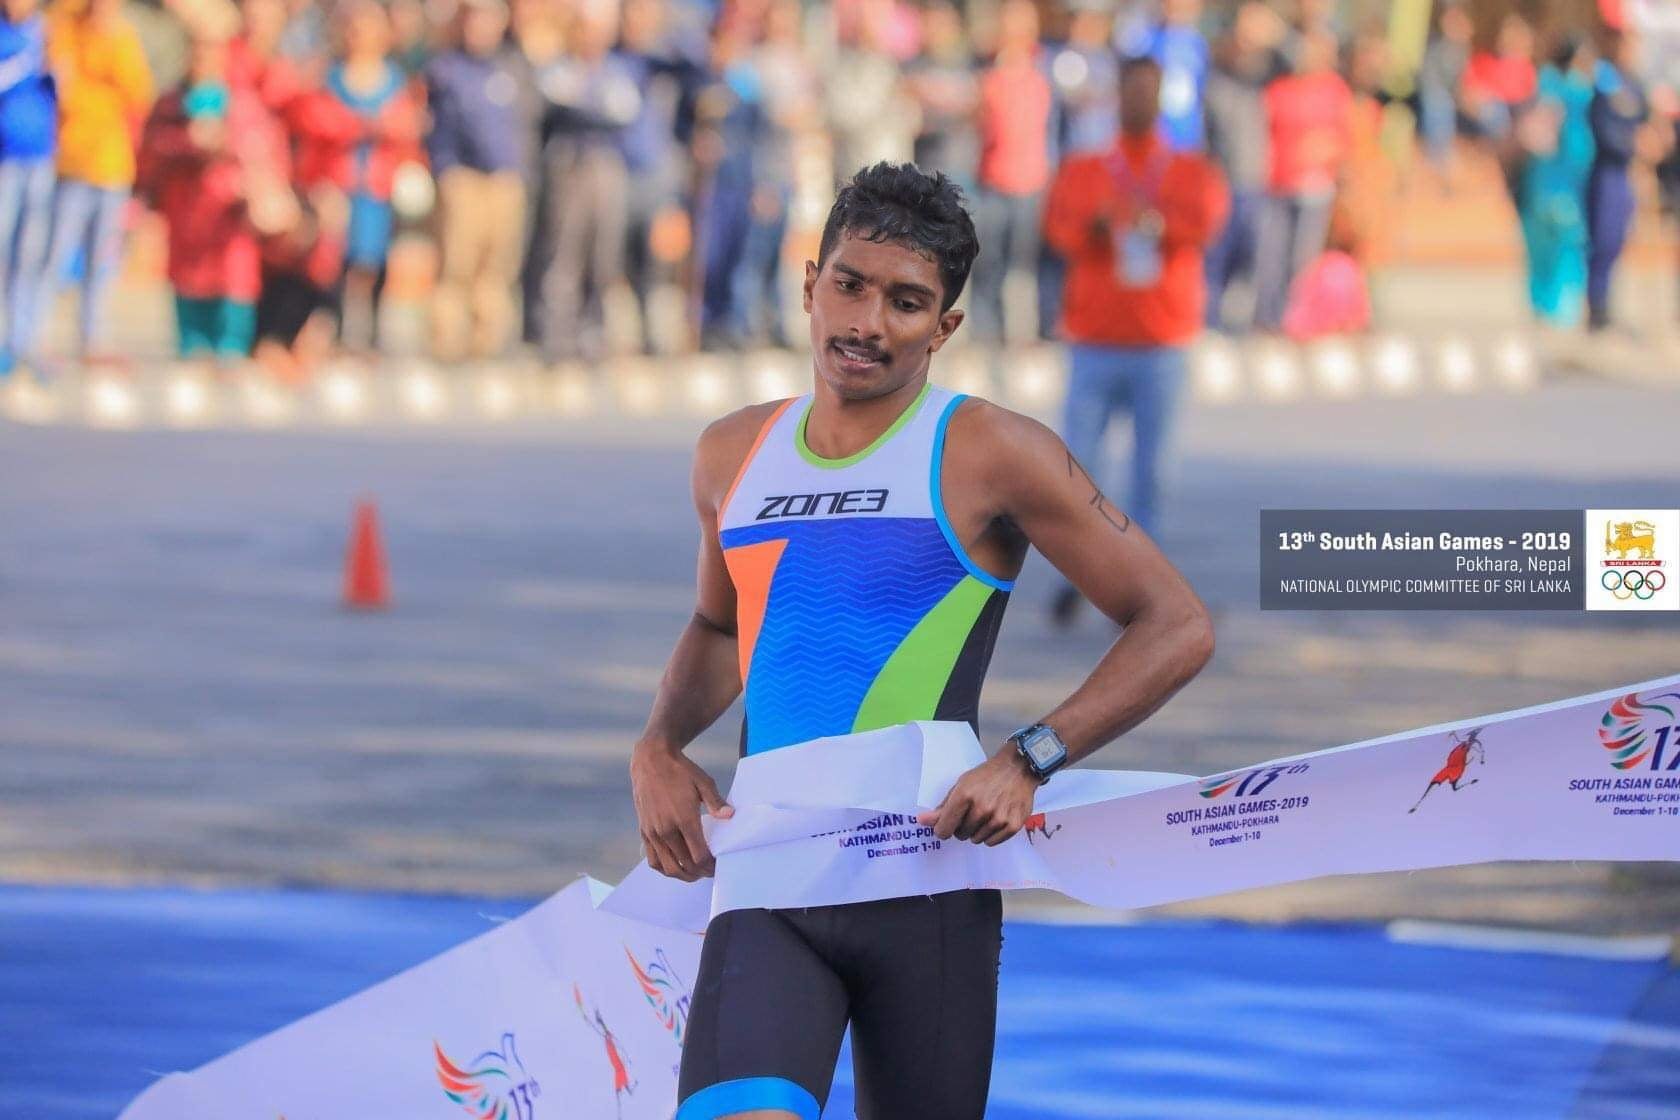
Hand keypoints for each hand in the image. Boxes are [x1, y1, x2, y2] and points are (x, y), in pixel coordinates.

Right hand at [629, 742, 732, 880]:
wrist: (651, 760)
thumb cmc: (680, 771)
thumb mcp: (703, 782)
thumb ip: (717, 802)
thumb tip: (730, 816)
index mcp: (684, 818)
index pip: (699, 855)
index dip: (711, 866)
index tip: (719, 866)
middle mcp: (666, 829)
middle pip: (686, 865)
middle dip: (701, 872)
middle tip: (711, 871)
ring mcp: (653, 832)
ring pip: (668, 868)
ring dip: (683, 875)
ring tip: (695, 873)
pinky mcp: (644, 832)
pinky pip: (653, 860)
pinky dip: (665, 869)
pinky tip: (675, 866)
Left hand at [915, 748, 1038, 845]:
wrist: (1017, 769)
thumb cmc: (986, 776)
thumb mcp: (961, 785)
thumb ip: (942, 807)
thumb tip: (922, 821)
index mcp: (964, 796)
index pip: (944, 829)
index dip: (942, 829)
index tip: (946, 824)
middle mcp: (982, 808)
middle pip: (960, 835)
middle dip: (962, 826)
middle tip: (972, 812)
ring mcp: (999, 818)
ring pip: (976, 840)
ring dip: (977, 831)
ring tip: (986, 813)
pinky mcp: (1013, 825)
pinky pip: (992, 842)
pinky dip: (991, 835)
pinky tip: (995, 819)